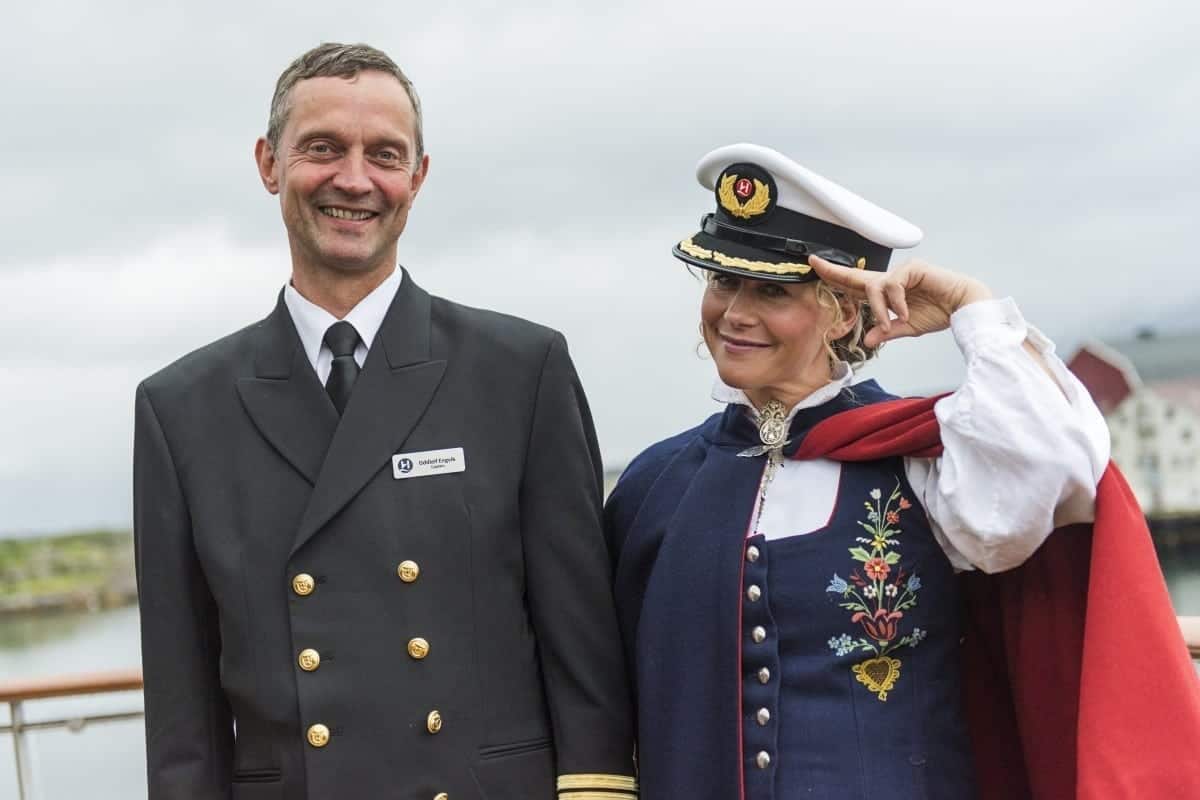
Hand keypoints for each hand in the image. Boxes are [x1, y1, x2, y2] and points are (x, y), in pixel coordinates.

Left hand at [809, 256, 992, 347]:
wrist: (964, 307)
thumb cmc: (939, 313)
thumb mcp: (907, 327)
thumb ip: (886, 332)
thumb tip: (867, 341)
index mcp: (887, 292)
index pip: (856, 285)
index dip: (836, 277)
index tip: (816, 269)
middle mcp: (891, 279)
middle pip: (857, 275)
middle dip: (835, 271)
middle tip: (815, 264)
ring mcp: (901, 272)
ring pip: (875, 287)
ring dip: (879, 308)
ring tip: (889, 323)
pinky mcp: (912, 269)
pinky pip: (893, 286)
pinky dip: (896, 302)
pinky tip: (905, 312)